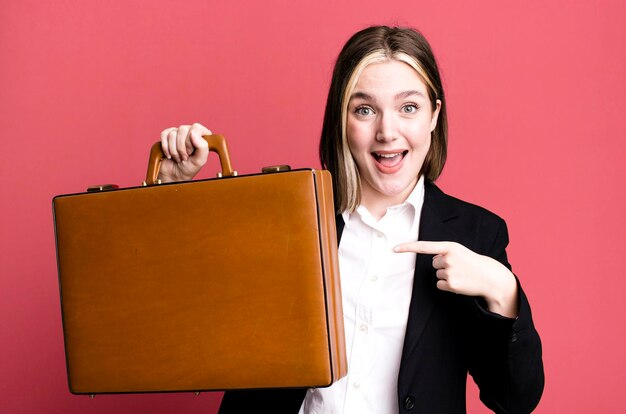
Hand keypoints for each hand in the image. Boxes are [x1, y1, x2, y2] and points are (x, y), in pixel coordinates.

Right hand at [158, 123, 210, 182]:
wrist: (174, 175)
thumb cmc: (189, 168)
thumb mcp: (200, 160)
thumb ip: (202, 147)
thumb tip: (193, 133)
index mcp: (201, 136)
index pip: (196, 128)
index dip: (191, 141)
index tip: (191, 152)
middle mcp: (190, 132)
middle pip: (183, 129)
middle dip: (182, 147)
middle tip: (184, 157)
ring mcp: (178, 133)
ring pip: (173, 134)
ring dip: (174, 150)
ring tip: (178, 157)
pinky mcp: (167, 135)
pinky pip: (164, 135)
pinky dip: (166, 148)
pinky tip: (170, 155)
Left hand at [394, 241, 518, 317]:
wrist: (491, 277)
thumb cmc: (473, 262)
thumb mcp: (460, 252)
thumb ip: (444, 253)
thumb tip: (434, 262)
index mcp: (450, 246)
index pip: (424, 246)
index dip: (408, 248)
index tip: (394, 249)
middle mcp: (448, 258)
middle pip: (433, 263)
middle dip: (443, 265)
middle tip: (459, 267)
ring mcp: (449, 272)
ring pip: (437, 274)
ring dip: (447, 275)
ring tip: (461, 274)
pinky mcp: (450, 284)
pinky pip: (439, 284)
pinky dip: (447, 285)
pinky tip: (459, 283)